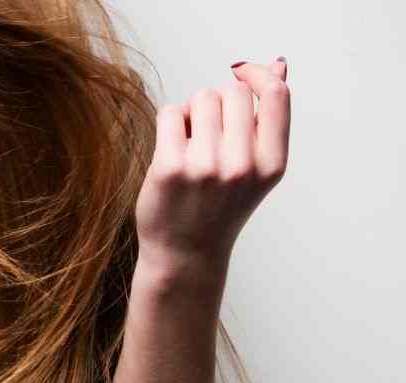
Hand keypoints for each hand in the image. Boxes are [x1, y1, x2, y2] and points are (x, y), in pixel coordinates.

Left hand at [133, 58, 291, 293]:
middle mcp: (242, 166)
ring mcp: (204, 167)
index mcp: (271, 164)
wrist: (185, 253)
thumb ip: (268, 119)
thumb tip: (277, 65)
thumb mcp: (256, 167)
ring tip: (192, 145)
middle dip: (219, 103)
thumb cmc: (220, 207)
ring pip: (201, 98)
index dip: (258, 75)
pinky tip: (173, 148)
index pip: (276, 95)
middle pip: (232, 92)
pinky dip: (170, 123)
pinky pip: (170, 113)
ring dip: (193, 114)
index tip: (242, 73)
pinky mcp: (169, 168)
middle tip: (211, 135)